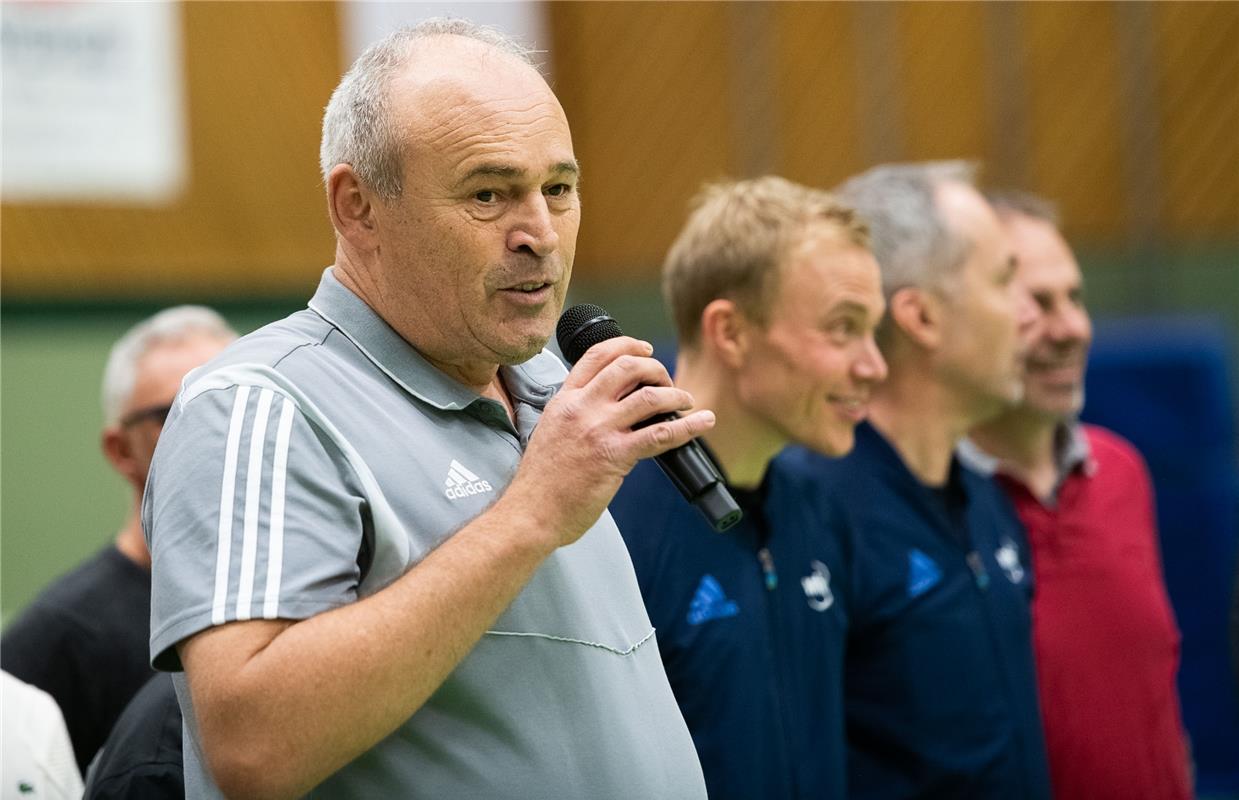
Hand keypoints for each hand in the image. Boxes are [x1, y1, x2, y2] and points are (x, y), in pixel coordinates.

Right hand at [502, 336, 714, 545]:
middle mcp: (581, 408)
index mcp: (564, 400)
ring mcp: (597, 430)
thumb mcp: (551, 431)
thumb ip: (578, 414)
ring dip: (676, 394)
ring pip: (649, 396)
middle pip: (628, 366)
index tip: (646, 349)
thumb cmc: (542, 481)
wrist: (531, 512)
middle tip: (667, 381)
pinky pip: (659, 435)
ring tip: (686, 401)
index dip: (627, 345)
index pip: (597, 355)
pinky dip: (688, 426)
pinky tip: (703, 422)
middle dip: (656, 368)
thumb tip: (614, 409)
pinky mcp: (613, 456)